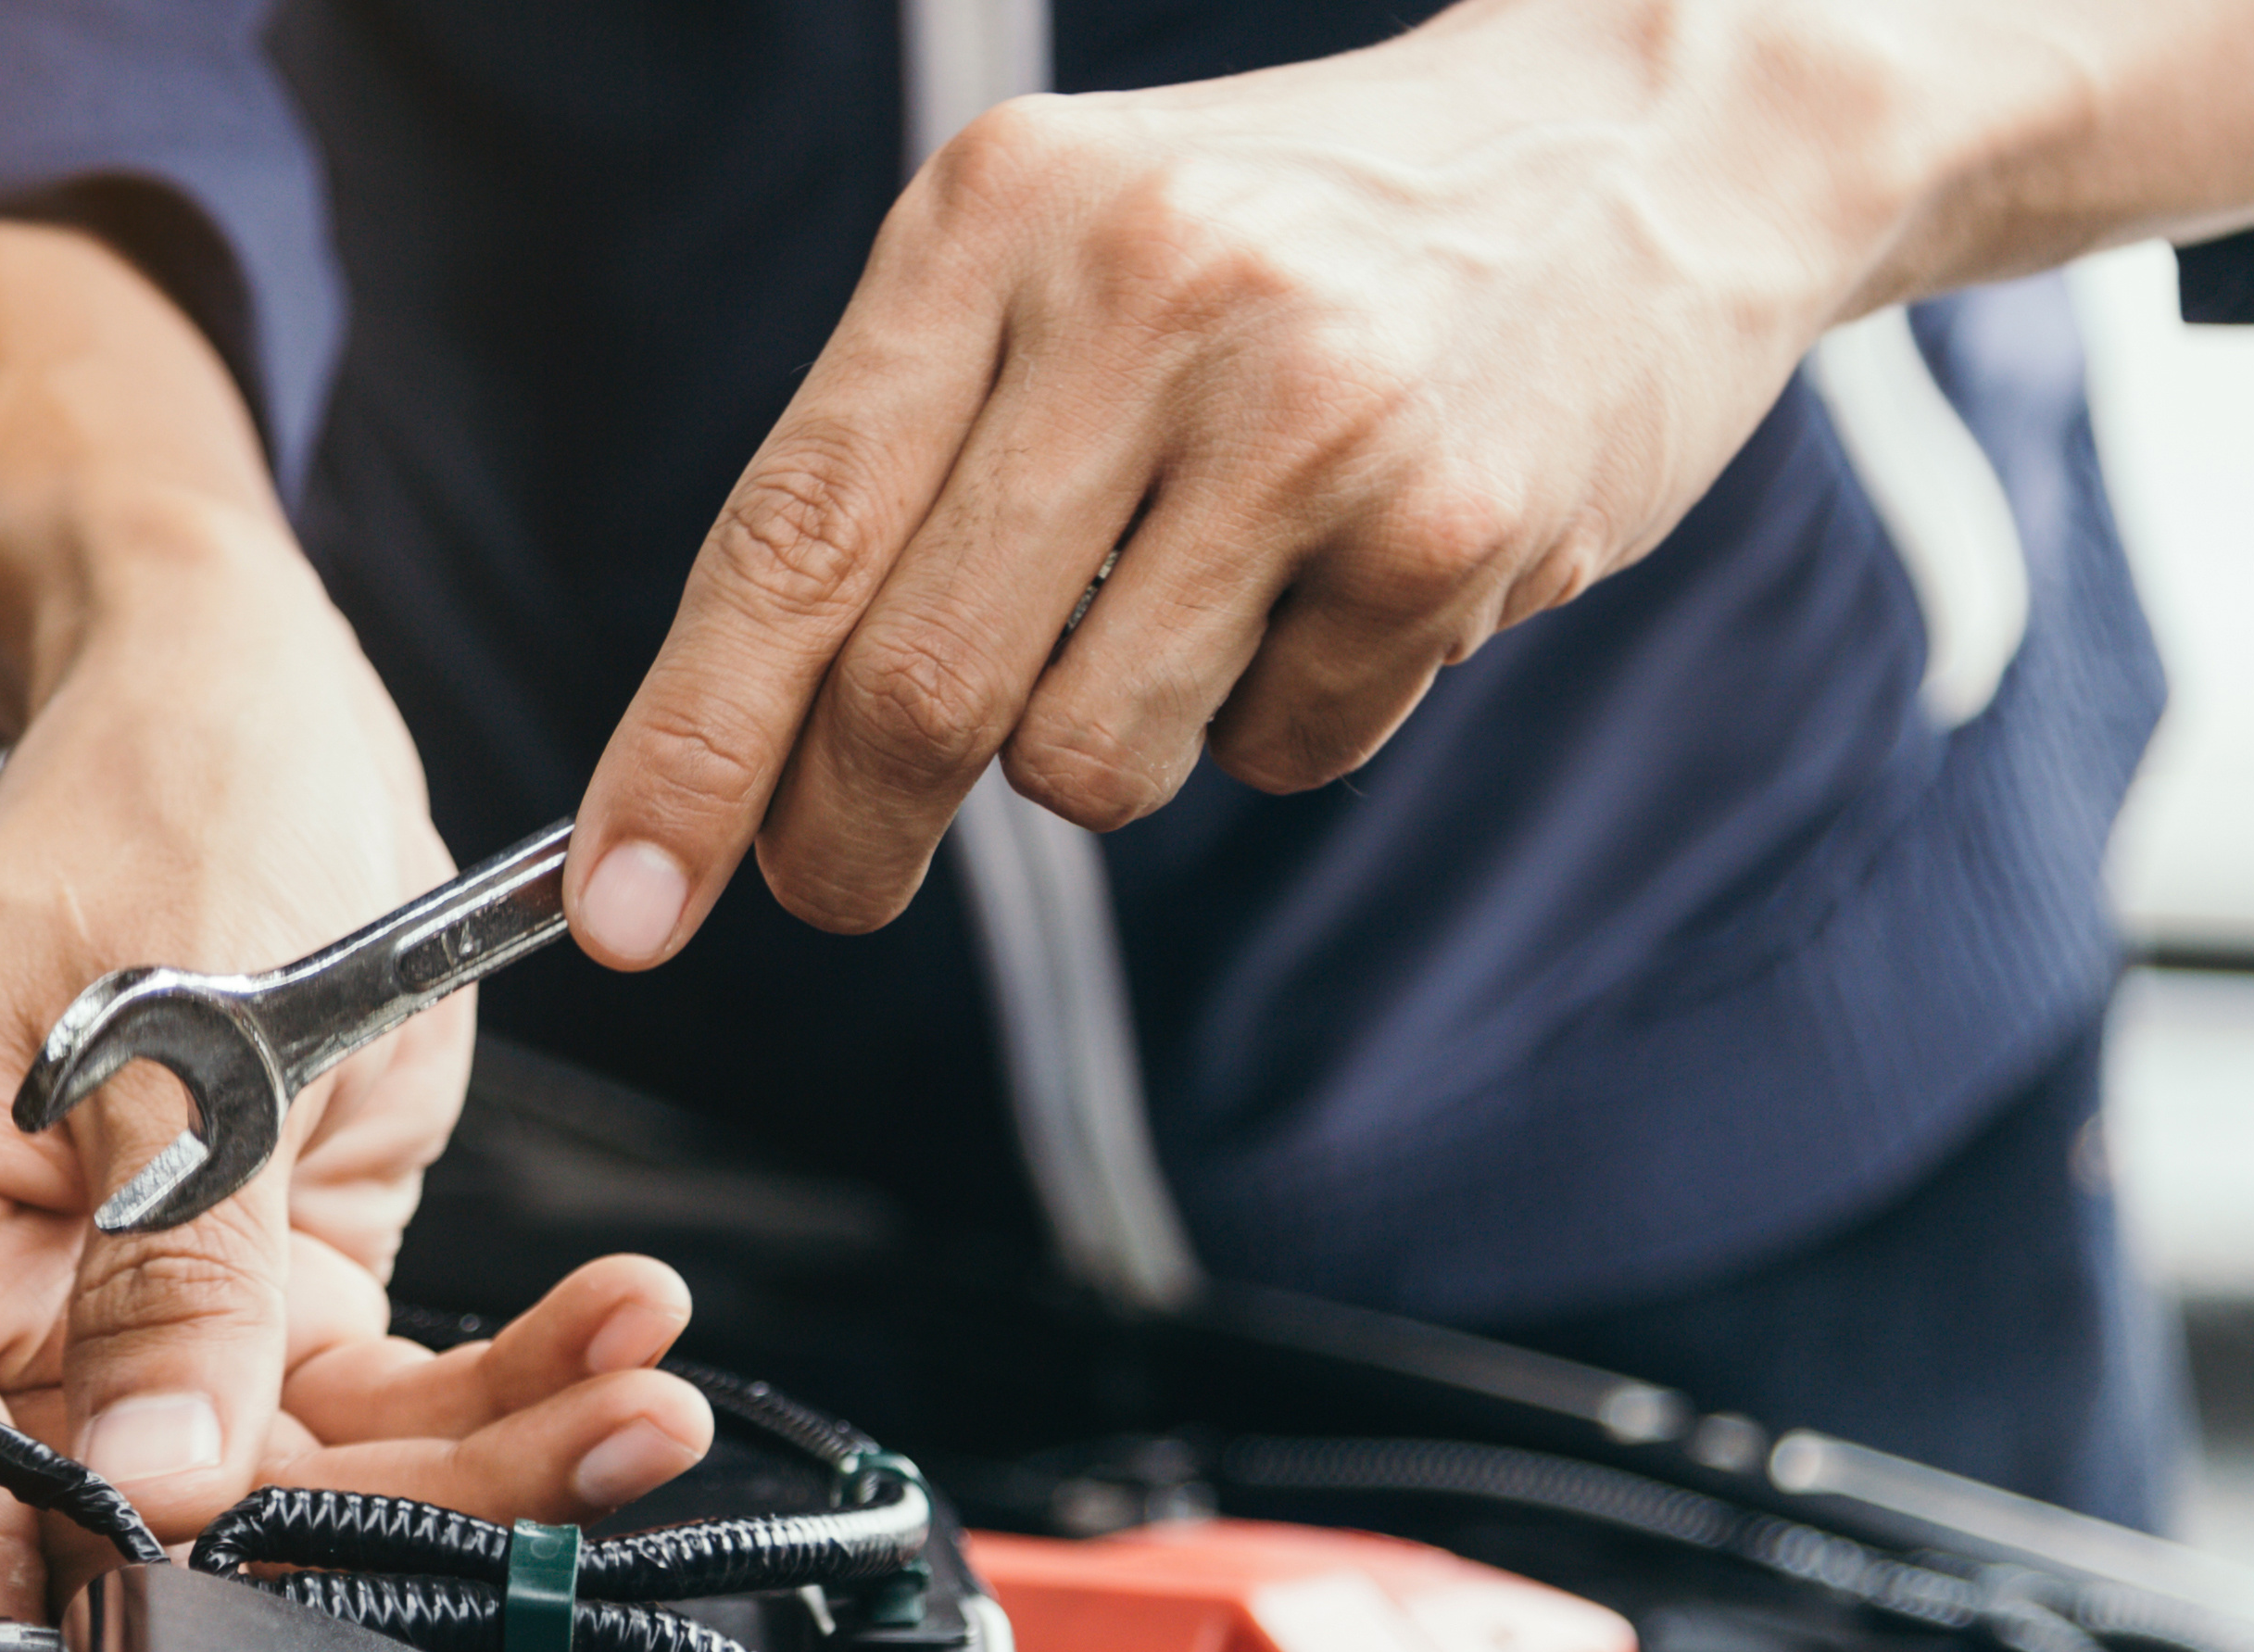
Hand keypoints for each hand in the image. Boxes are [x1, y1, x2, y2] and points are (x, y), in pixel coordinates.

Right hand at [0, 564, 714, 1620]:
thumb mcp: (184, 1019)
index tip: (261, 1612)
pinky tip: (618, 1334)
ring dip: (490, 1461)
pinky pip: (388, 1399)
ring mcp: (148, 1305)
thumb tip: (166, 1464)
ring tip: (639, 1407)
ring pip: (305, 1472)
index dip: (89, 1566)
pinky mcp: (274, 1290)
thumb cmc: (163, 792)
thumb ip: (181, 1258)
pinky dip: (514, 1382)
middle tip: (571, 1465)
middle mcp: (8, 1290)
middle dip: (378, 1515)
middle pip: (161, 1503)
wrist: (254, 698)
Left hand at [566, 2, 1932, 963]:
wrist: (1635, 139)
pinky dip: (1290, 713)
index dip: (687, 749)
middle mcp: (1140, 291)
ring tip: (1201, 602)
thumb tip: (727, 753)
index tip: (618, 910)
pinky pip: (1282, 749)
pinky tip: (1353, 576)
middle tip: (840, 885)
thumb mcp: (1067, 256)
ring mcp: (1306, 408)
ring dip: (1111, 748)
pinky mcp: (1448, 523)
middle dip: (847, 835)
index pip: (786, 533)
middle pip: (915, 686)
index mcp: (995, 215)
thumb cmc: (1293, 237)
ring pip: (1089, 756)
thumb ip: (901, 463)